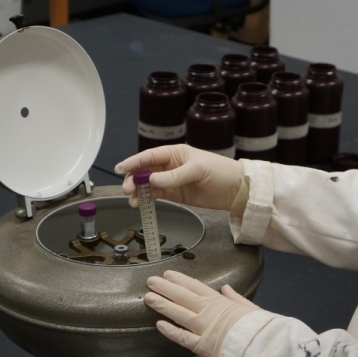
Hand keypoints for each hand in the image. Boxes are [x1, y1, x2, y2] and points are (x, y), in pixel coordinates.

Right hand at [115, 144, 243, 209]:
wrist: (236, 190)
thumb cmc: (221, 172)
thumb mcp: (197, 171)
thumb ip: (174, 176)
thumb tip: (151, 181)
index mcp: (176, 153)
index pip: (149, 156)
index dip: (133, 161)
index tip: (120, 168)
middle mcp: (171, 165)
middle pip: (145, 170)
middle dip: (133, 179)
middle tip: (127, 189)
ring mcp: (172, 180)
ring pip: (147, 184)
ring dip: (137, 191)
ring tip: (132, 200)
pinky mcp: (175, 193)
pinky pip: (156, 195)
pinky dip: (146, 199)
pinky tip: (140, 203)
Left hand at [144, 270, 261, 356]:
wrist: (260, 345)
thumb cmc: (258, 326)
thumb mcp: (249, 307)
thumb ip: (235, 297)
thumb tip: (226, 288)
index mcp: (219, 301)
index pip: (195, 286)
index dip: (179, 280)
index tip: (168, 274)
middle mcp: (207, 311)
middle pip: (181, 296)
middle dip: (165, 288)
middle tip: (150, 281)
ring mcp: (201, 327)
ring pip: (177, 313)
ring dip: (162, 304)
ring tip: (148, 297)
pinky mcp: (200, 345)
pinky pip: (181, 337)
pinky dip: (170, 331)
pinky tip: (158, 325)